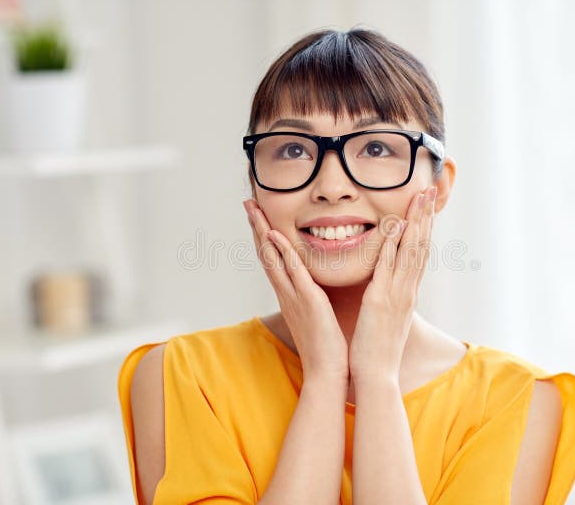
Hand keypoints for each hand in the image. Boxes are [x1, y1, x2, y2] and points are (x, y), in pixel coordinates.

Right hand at [244, 199, 348, 380]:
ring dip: (263, 232)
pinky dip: (283, 252)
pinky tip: (276, 235)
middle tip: (248, 202)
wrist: (327, 373)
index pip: (273, 260)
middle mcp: (286, 293)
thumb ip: (313, 298)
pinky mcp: (308, 301)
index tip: (258, 215)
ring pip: (273, 259)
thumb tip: (314, 287)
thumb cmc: (326, 347)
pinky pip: (293, 272)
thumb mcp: (317, 316)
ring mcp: (294, 296)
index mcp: (290, 295)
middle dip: (257, 227)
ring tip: (255, 210)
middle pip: (266, 254)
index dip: (264, 236)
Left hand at [348, 186, 436, 380]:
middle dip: (425, 216)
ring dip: (415, 222)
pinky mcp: (379, 300)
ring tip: (419, 197)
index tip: (426, 207)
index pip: (419, 254)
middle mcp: (407, 291)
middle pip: (420, 246)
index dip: (424, 229)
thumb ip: (389, 300)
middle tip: (429, 190)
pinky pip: (388, 266)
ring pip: (410, 251)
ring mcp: (396, 294)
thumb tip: (389, 288)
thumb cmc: (377, 351)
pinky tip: (395, 225)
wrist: (376, 376)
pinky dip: (392, 244)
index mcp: (407, 294)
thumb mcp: (387, 319)